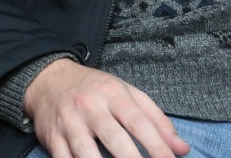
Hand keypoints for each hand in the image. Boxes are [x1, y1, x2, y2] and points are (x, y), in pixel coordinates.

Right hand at [24, 58, 188, 157]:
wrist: (48, 79)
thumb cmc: (95, 90)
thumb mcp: (127, 94)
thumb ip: (156, 121)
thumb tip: (182, 149)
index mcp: (112, 94)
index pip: (139, 122)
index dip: (157, 146)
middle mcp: (89, 107)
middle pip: (113, 138)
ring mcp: (68, 123)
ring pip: (85, 152)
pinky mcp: (52, 137)